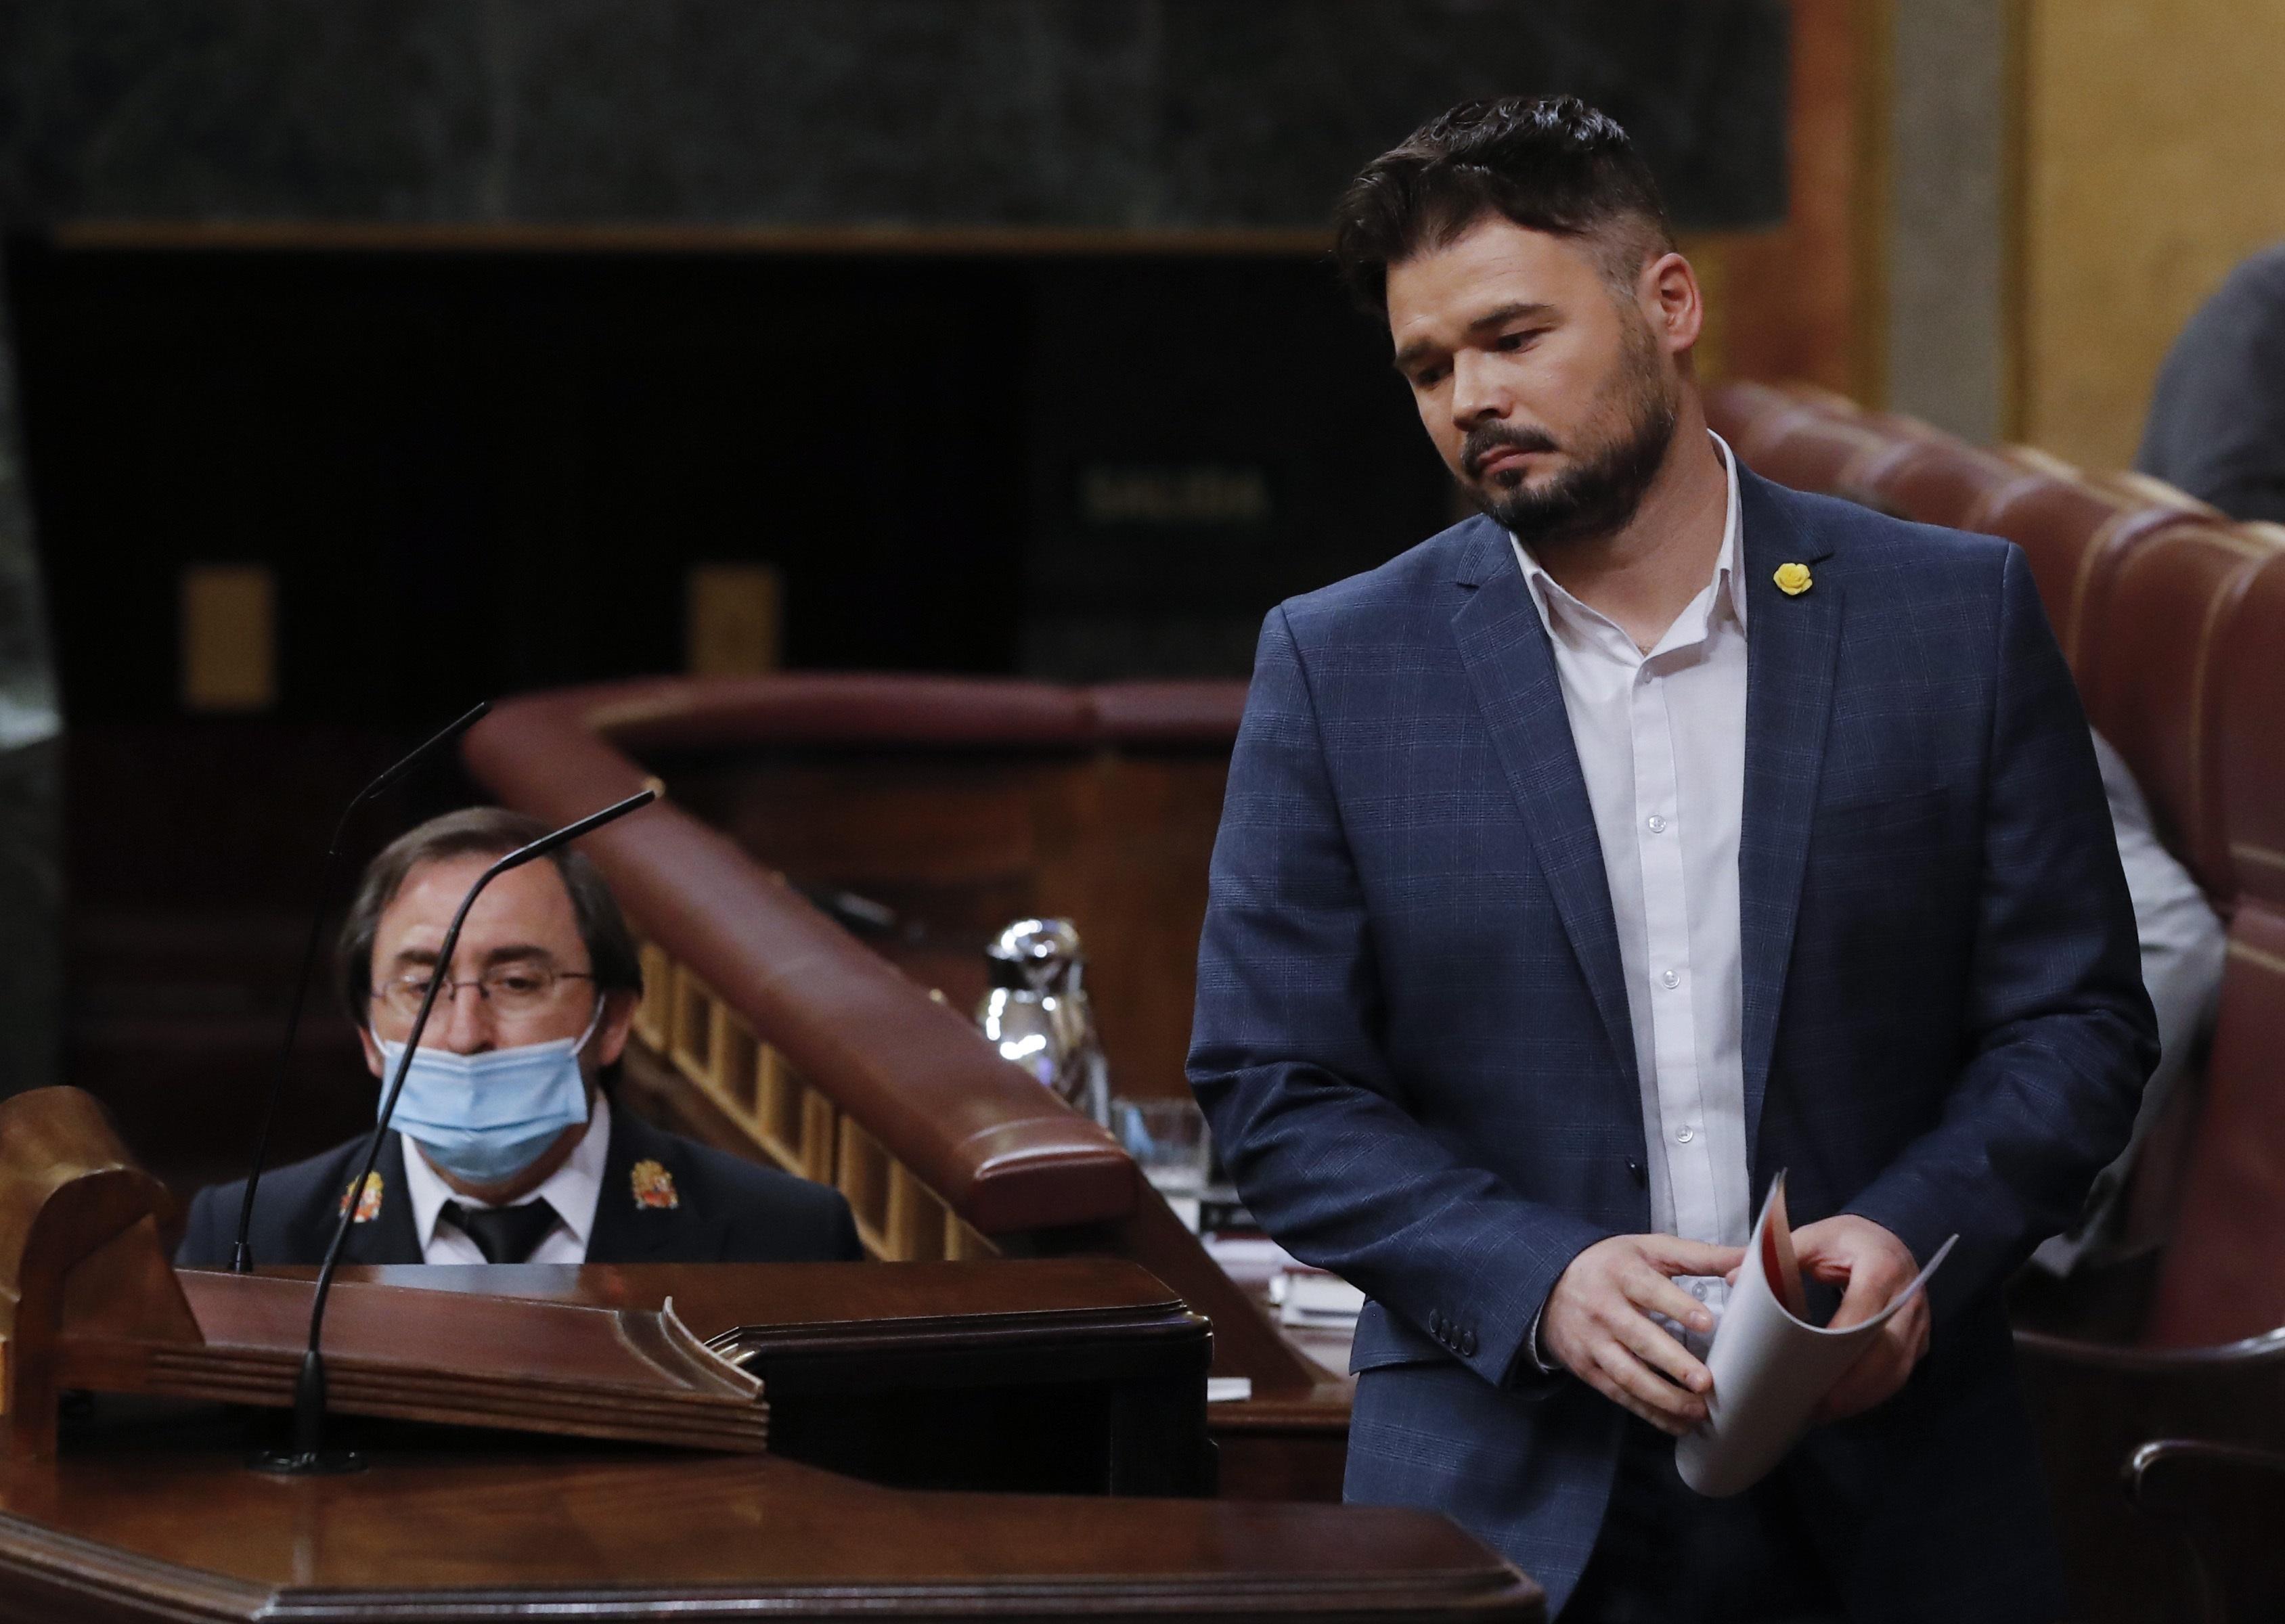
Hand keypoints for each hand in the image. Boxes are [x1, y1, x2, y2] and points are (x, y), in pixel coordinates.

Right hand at [1542, 1234, 1745, 1435]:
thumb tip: (1748, 1260)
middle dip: (1672, 1362)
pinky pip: (1619, 1394)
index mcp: (1622, 1273)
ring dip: (1663, 1397)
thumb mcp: (1650, 1250)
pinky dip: (1648, 1412)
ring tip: (1697, 1411)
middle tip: (1704, 1382)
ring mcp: (1593, 1341)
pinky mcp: (1586, 1367)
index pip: (1650, 1290)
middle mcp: (1604, 1307)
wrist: (1548, 1283)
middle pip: (1638, 1337)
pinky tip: (1676, 1423)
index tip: (1705, 1323)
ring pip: (1627, 1374)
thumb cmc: (1613, 1265)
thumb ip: (1701, 1256)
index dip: (1677, 1306)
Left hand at [1791, 1215, 1928, 1420]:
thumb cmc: (1848, 1240)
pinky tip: (1845, 1404)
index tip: (1813, 1372)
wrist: (1891, 1238)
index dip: (1840, 1348)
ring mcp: (1918, 1323)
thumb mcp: (1815, 1237)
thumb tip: (1734, 1278)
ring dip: (1863, 1396)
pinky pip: (1899, 1373)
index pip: (1863, 1315)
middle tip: (1818, 1407)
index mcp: (1881, 1270)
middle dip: (1854, 1386)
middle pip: (1886, 1353)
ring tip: (1826, 1411)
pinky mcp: (1918, 1340)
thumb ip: (1778, 1257)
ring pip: (1896, 1370)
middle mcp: (1907, 1300)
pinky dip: (1872, 1393)